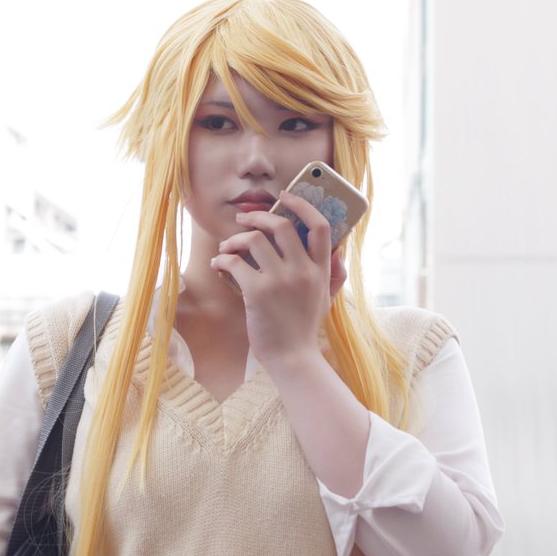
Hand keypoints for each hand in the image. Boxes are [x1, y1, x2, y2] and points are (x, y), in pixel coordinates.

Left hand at [209, 191, 347, 366]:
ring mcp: (280, 281)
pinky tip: (218, 265)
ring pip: (254, 239)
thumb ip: (334, 274)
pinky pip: (234, 262)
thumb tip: (338, 251)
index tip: (285, 197)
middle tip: (243, 219)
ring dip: (234, 239)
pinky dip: (222, 260)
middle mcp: (303, 271)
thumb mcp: (327, 298)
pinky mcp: (257, 292)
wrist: (293, 358)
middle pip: (281, 225)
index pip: (320, 226)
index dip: (302, 205)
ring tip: (226, 247)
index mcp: (321, 270)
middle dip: (257, 217)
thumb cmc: (304, 328)